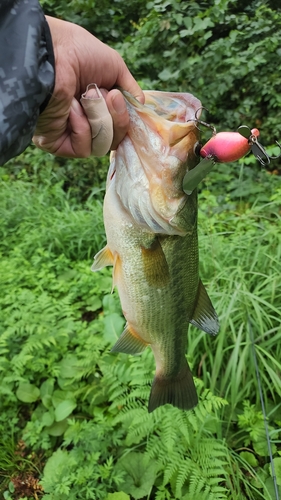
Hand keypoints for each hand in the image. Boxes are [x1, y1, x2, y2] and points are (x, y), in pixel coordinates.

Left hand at [33, 17, 143, 156]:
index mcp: (96, 107)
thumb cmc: (80, 54)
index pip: (120, 129)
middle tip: (109, 95)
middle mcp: (84, 122)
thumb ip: (130, 91)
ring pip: (101, 146)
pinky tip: (72, 108)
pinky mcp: (56, 143)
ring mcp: (70, 134)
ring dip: (100, 119)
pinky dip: (82, 127)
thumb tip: (141, 107)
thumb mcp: (115, 68)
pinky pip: (83, 148)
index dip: (127, 122)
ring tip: (87, 96)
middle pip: (115, 140)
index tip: (134, 109)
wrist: (54, 53)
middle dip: (118, 119)